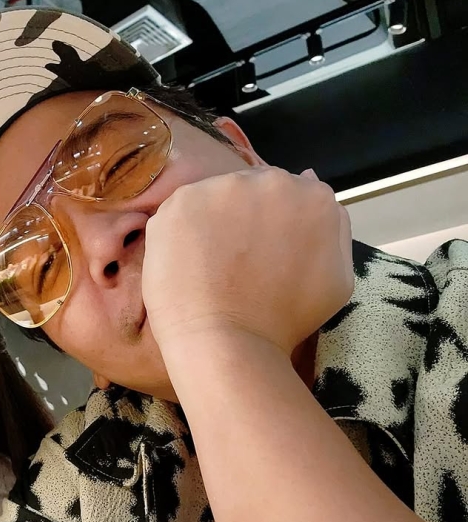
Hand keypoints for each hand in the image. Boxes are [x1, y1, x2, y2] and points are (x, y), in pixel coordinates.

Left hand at [142, 167, 353, 357]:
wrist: (228, 343)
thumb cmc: (284, 321)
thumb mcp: (338, 279)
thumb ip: (334, 226)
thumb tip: (309, 178)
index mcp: (314, 197)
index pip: (291, 195)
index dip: (273, 226)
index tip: (264, 254)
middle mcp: (272, 181)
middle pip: (255, 189)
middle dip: (246, 218)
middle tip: (236, 263)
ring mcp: (224, 187)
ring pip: (218, 196)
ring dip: (214, 222)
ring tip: (211, 267)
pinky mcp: (183, 200)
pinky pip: (183, 209)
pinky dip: (183, 232)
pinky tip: (189, 264)